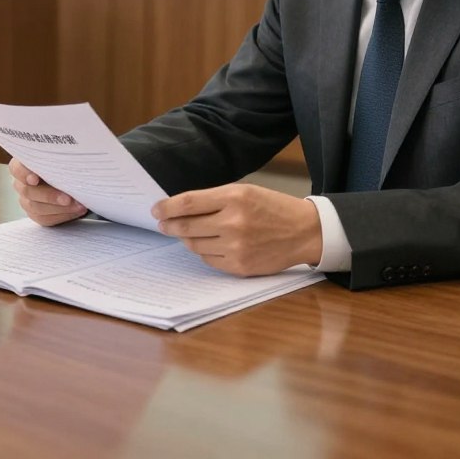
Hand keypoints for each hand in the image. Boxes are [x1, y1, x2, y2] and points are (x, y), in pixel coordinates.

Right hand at [9, 158, 86, 226]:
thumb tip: (74, 154)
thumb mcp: (62, 155)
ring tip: (78, 205)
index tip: (35, 179)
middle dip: (50, 196)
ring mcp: (26, 199)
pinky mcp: (35, 213)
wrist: (70, 176)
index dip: (24, 174)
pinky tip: (76, 211)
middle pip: (28, 191)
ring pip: (36, 207)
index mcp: (23, 164)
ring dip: (59, 208)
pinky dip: (62, 215)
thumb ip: (60, 155)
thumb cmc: (65, 161)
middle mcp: (21, 183)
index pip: (17, 169)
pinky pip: (45, 218)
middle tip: (68, 198)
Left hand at [152, 183, 322, 275]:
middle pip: (187, 226)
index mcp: (234, 197)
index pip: (189, 203)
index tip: (156, 209)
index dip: (167, 206)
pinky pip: (209, 260)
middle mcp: (233, 222)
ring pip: (195, 245)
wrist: (303, 231)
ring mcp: (236, 247)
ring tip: (188, 232)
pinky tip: (209, 244)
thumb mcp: (245, 192)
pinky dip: (204, 252)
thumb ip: (215, 199)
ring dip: (187, 238)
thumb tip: (181, 209)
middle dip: (169, 224)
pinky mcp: (239, 266)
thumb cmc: (272, 207)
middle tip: (162, 223)